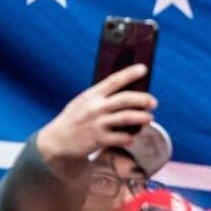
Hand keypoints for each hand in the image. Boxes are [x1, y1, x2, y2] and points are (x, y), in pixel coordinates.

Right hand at [36, 63, 157, 176]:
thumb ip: (101, 96)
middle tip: (154, 102)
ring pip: (127, 118)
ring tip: (149, 118)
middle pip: (126, 99)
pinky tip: (132, 137)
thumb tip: (128, 90)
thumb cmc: (75, 119)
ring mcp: (97, 124)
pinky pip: (121, 137)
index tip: (143, 68)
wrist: (56, 141)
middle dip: (143, 99)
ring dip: (142, 117)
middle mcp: (95, 107)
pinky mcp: (99, 139)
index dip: (130, 73)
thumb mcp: (83, 102)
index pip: (114, 80)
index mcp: (92, 95)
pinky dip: (129, 137)